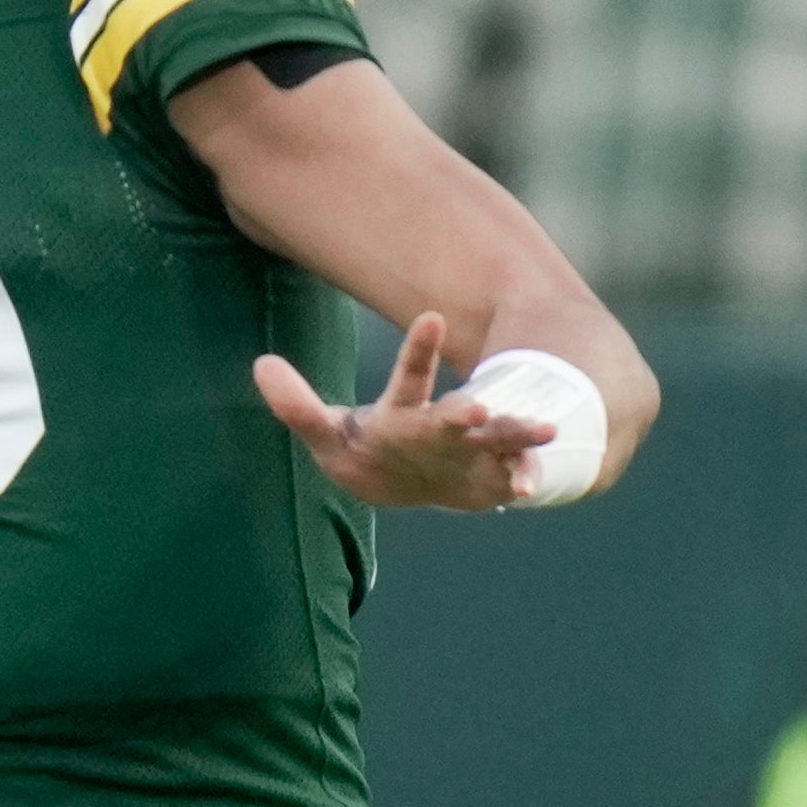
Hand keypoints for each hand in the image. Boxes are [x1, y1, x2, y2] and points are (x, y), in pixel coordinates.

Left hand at [254, 314, 561, 510]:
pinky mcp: (490, 478)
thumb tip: (260, 364)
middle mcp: (443, 427)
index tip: (432, 317)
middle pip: (457, 415)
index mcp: (405, 411)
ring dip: (518, 434)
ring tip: (546, 431)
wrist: (416, 482)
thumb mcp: (329, 435)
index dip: (419, 350)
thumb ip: (298, 405)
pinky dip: (522, 478)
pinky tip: (526, 489)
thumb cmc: (373, 452)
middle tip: (477, 407)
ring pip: (499, 438)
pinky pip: (511, 476)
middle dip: (468, 410)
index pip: (410, 376)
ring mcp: (472, 451)